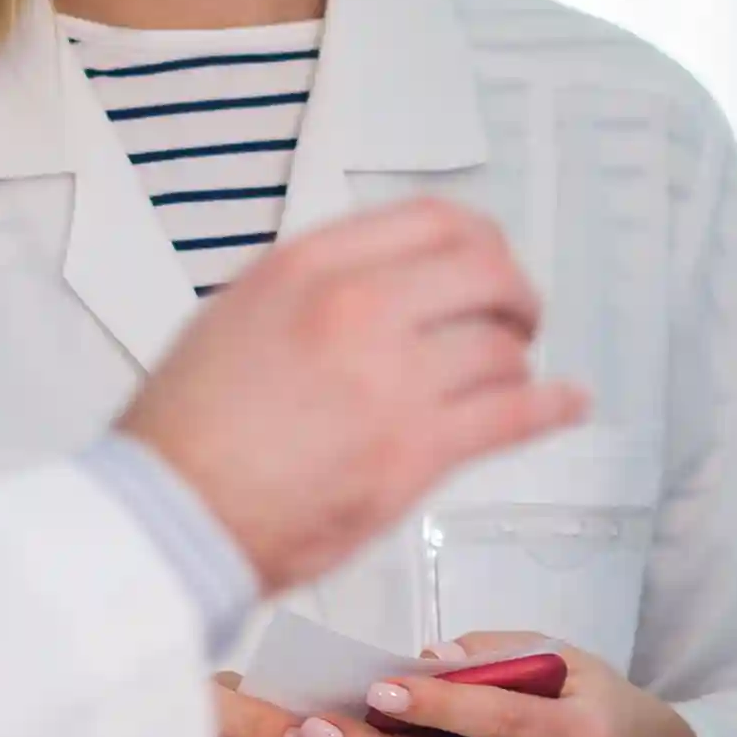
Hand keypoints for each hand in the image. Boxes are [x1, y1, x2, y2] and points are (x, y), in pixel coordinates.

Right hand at [120, 198, 586, 591]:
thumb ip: (315, 287)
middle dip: (514, 293)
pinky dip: (552, 407)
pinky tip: (567, 404)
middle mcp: (358, 308)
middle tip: (516, 315)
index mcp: (309, 267)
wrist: (169, 515)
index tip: (489, 260)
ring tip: (510, 375)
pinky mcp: (415, 453)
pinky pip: (512, 415)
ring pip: (501, 348)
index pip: (433, 220)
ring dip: (516, 361)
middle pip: (486, 271)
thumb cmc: (187, 428)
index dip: (479, 239)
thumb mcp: (237, 312)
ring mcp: (392, 380)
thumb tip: (387, 282)